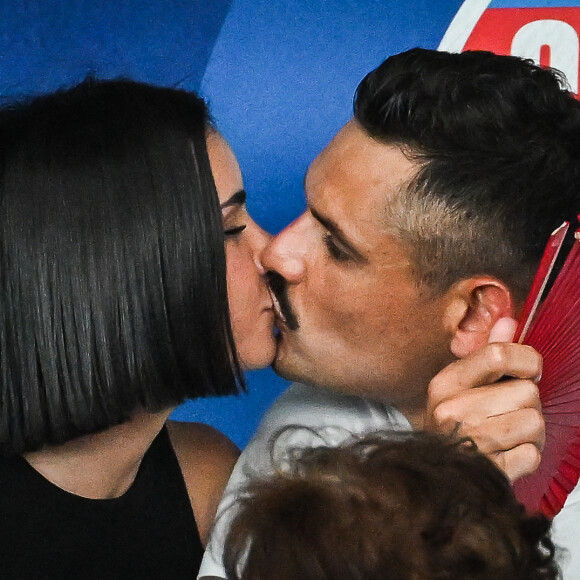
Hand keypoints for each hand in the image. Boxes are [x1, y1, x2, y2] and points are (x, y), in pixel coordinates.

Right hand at [425, 317, 543, 481]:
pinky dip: (527, 456)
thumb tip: (509, 321)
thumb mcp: (462, 384)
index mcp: (446, 383)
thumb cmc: (454, 424)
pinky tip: (507, 454)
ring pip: (534, 423)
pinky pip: (532, 455)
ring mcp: (468, 441)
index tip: (530, 370)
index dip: (527, 359)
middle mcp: (452, 410)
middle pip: (527, 392)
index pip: (497, 355)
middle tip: (510, 411)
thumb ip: (488, 353)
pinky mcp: (486, 470)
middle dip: (528, 403)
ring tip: (509, 433)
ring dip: (531, 431)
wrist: (436, 472)